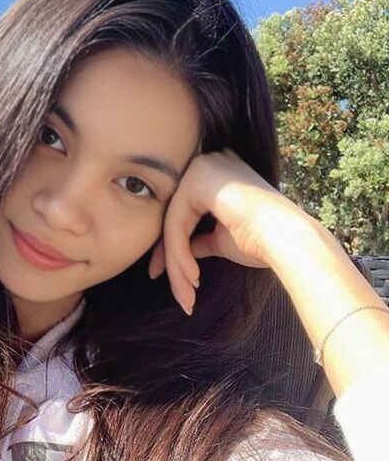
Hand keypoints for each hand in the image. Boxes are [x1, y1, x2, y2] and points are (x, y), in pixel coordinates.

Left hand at [147, 147, 308, 314]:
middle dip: (172, 260)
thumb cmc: (263, 240)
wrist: (288, 239)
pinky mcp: (197, 179)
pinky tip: (191, 278)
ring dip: (177, 265)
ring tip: (187, 296)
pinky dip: (180, 255)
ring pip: (173, 225)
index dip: (175, 250)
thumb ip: (200, 238)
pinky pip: (176, 224)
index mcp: (215, 175)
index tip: (176, 281)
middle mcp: (207, 164)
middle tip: (179, 294)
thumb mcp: (222, 238)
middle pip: (175, 219)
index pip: (183, 216)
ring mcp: (201, 168)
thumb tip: (183, 249)